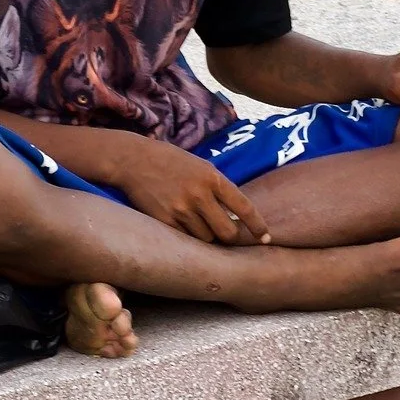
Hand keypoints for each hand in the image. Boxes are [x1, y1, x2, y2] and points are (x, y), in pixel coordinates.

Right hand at [109, 139, 270, 245]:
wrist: (133, 159)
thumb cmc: (171, 161)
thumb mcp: (201, 166)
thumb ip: (219, 187)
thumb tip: (237, 215)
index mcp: (213, 178)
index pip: (244, 208)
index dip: (258, 226)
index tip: (265, 237)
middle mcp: (199, 195)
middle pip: (227, 233)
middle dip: (229, 238)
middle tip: (224, 235)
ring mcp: (181, 209)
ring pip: (206, 239)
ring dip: (206, 237)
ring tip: (197, 225)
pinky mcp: (164, 220)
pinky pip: (185, 240)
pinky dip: (187, 238)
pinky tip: (182, 227)